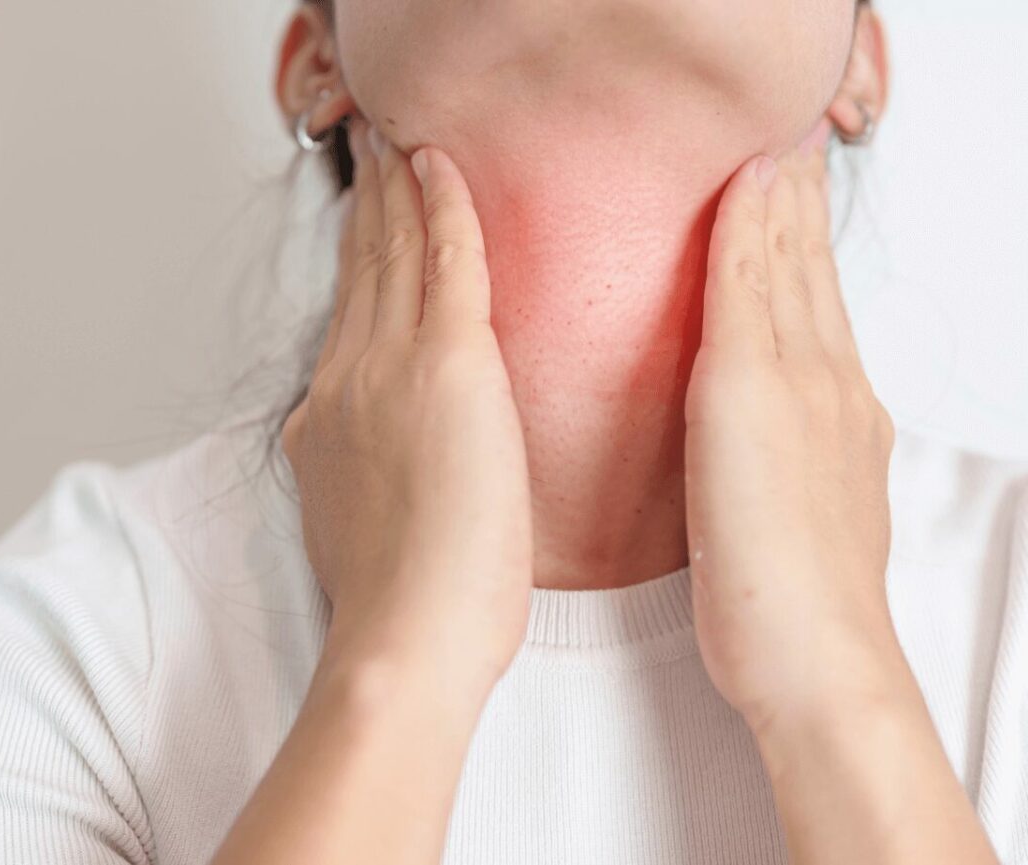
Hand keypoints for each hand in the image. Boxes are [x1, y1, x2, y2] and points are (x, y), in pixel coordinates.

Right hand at [281, 118, 532, 691]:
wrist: (402, 638)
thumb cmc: (400, 608)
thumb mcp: (355, 523)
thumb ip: (359, 469)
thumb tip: (373, 453)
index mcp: (328, 417)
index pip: (346, 315)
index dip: (353, 258)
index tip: (362, 220)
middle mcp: (347, 379)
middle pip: (360, 269)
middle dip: (367, 204)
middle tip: (374, 150)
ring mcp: (391, 368)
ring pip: (395, 251)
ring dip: (397, 187)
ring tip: (401, 141)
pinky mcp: (449, 366)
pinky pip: (447, 260)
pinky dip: (442, 205)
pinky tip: (440, 165)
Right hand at [685, 145, 908, 734]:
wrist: (806, 656)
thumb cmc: (767, 545)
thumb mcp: (742, 393)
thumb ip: (748, 288)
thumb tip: (760, 185)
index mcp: (810, 359)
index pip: (790, 249)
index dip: (774, 193)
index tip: (763, 141)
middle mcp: (829, 390)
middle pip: (805, 283)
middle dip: (787, 221)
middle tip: (771, 168)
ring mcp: (825, 440)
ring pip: (805, 333)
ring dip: (786, 275)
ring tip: (766, 236)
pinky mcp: (806, 485)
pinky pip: (798, 387)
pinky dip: (781, 344)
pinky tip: (764, 355)